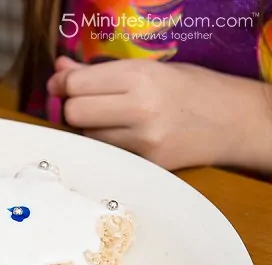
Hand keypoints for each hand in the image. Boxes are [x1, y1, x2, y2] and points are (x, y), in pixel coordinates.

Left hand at [47, 56, 271, 171]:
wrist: (235, 122)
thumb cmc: (190, 88)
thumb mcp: (148, 69)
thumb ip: (100, 72)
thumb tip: (59, 71)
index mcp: (139, 77)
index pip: (76, 85)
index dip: (63, 85)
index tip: (62, 85)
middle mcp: (140, 110)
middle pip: (74, 114)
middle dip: (73, 107)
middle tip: (86, 103)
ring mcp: (143, 142)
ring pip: (87, 136)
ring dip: (89, 128)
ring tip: (113, 120)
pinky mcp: (147, 165)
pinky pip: (107, 153)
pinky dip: (106, 145)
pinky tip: (125, 136)